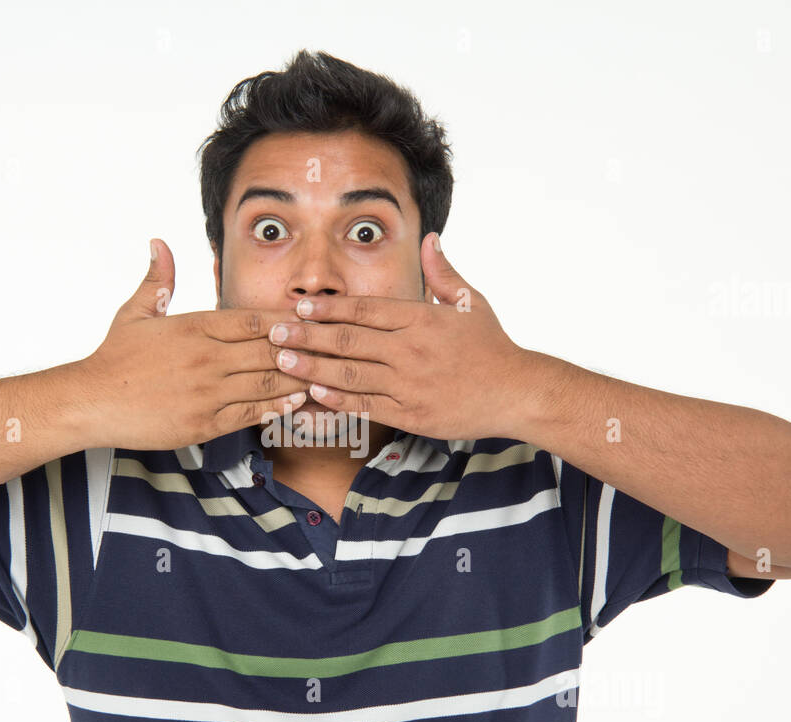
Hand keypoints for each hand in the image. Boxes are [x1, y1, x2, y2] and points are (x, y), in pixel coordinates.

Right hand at [78, 239, 310, 449]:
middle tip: (331, 348)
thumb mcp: (135, 312)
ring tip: (324, 375)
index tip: (310, 319)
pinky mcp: (205, 423)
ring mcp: (208, 392)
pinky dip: (277, 408)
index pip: (252, 319)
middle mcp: (207, 358)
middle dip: (302, 349)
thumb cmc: (114, 358)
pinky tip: (296, 402)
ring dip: (297, 379)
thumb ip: (158, 280)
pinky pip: (251, 414)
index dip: (286, 320)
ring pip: (267, 383)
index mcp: (195, 327)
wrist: (91, 402)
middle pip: (268, 350)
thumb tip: (159, 243)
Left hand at [264, 234, 538, 440]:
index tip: (301, 306)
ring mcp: (410, 385)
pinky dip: (339, 400)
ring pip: (352, 375)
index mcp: (421, 319)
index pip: (366, 310)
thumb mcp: (470, 302)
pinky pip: (368, 406)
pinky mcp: (412, 414)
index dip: (329, 308)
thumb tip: (430, 238)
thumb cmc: (492, 347)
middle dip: (307, 336)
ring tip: (282, 362)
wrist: (517, 392)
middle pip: (349, 341)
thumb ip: (442, 272)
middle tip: (273, 332)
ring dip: (313, 367)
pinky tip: (314, 393)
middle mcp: (411, 350)